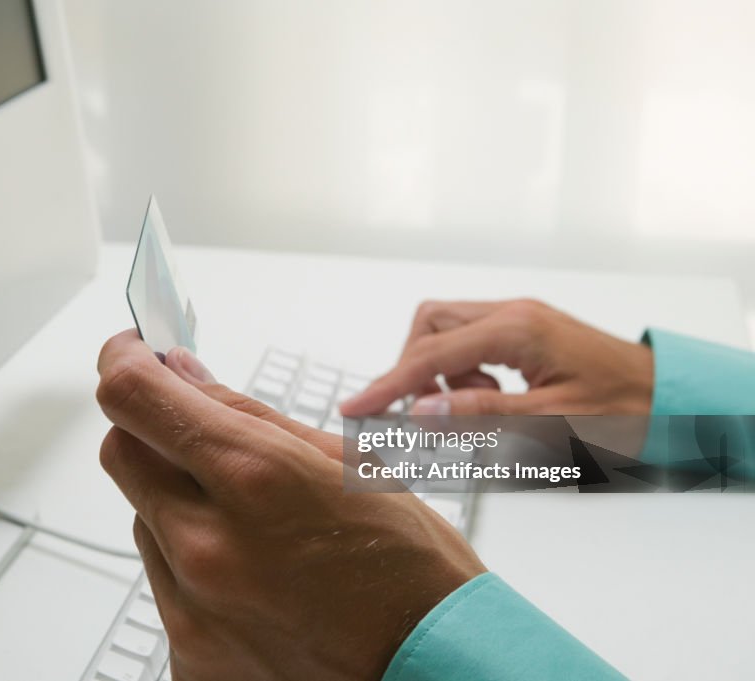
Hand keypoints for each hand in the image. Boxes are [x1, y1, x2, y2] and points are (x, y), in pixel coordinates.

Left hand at [97, 331, 484, 680]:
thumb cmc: (409, 568)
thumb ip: (246, 413)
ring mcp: (193, 610)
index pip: (132, 397)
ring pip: (143, 519)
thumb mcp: (344, 463)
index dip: (123, 362)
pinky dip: (193, 566)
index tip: (132, 354)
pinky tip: (253, 577)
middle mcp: (210, 547)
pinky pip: (164, 583)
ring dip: (179, 505)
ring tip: (254, 528)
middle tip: (199, 436)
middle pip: (121, 453)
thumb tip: (183, 375)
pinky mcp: (189, 656)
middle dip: (152, 431)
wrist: (432, 668)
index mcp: (256, 478)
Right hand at [339, 299, 653, 416]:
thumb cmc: (623, 407)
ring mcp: (515, 316)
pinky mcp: (519, 329)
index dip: (389, 383)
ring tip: (474, 408)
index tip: (355, 406)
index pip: (432, 355)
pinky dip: (463, 372)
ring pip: (445, 331)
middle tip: (426, 413)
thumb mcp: (553, 421)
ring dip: (442, 373)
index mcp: (517, 329)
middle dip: (414, 370)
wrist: (667, 392)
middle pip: (430, 326)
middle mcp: (511, 312)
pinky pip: (468, 342)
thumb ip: (482, 414)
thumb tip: (421, 413)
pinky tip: (490, 396)